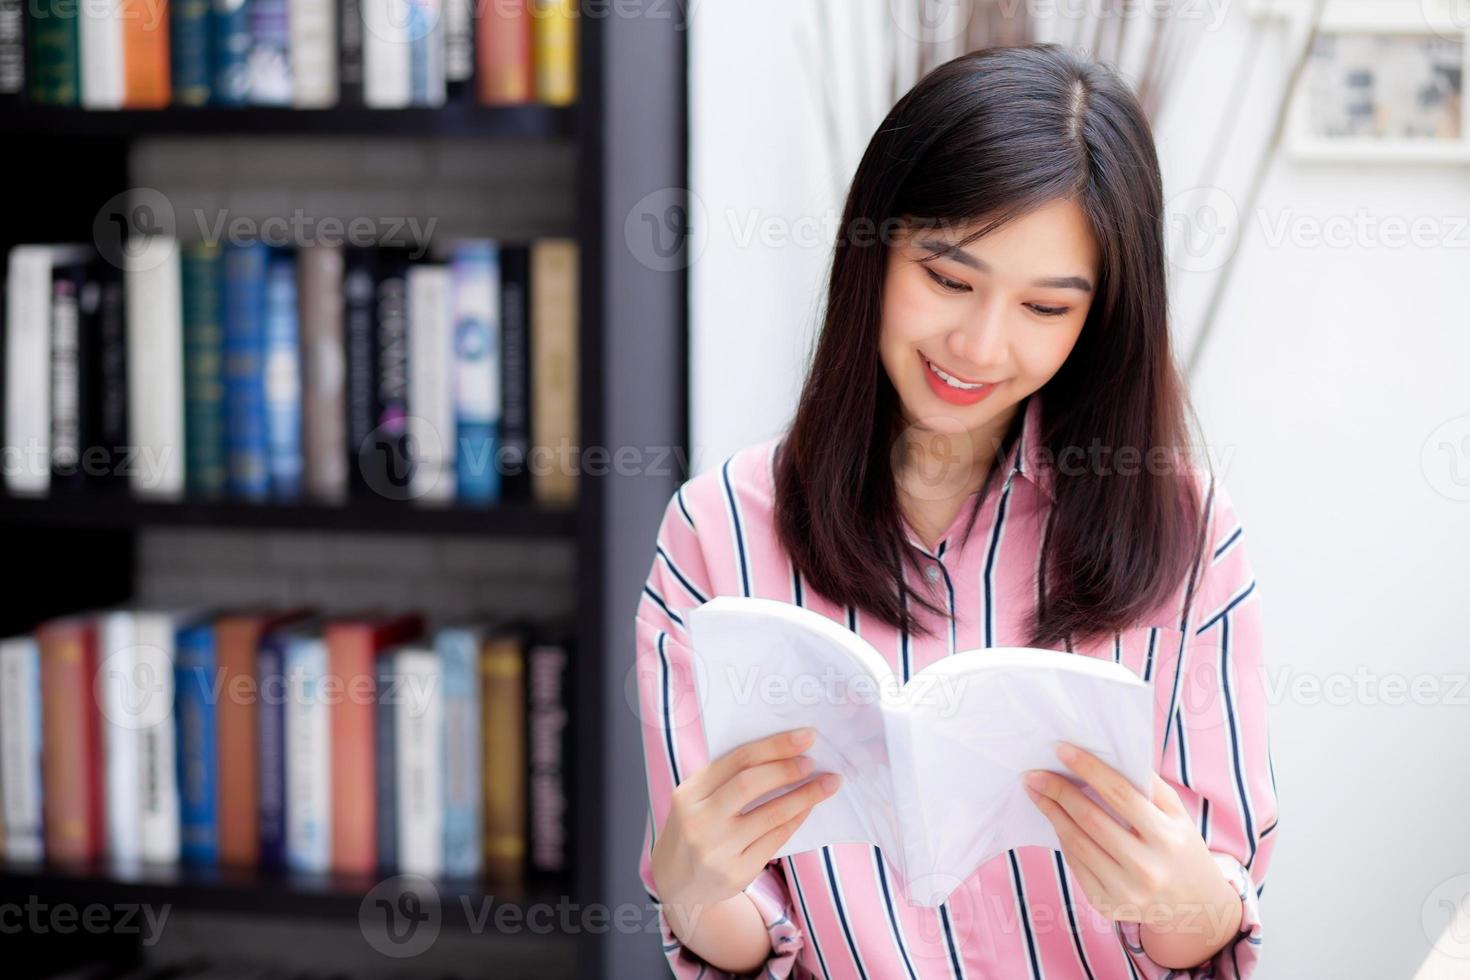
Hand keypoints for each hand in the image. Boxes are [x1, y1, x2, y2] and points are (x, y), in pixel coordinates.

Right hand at [651, 727, 841, 930]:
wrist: (676, 884)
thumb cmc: (693, 830)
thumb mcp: (696, 800)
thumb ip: (727, 778)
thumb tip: (782, 753)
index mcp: (689, 793)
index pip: (737, 760)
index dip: (775, 746)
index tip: (805, 737)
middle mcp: (700, 821)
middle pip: (750, 784)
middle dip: (788, 768)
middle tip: (813, 761)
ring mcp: (718, 850)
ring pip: (771, 814)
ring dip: (805, 796)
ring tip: (827, 784)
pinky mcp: (737, 873)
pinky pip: (776, 840)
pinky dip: (796, 820)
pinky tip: (808, 808)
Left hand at [1024, 742, 1242, 968]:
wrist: (1197, 906)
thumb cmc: (1181, 847)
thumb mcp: (1177, 814)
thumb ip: (1147, 785)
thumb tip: (1104, 755)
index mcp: (1167, 838)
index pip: (1120, 795)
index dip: (1088, 769)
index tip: (1061, 750)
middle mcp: (1147, 868)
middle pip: (1091, 819)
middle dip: (1057, 792)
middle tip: (1034, 774)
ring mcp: (1126, 891)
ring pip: (1077, 843)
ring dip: (1051, 813)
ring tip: (1036, 792)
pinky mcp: (1108, 905)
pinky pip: (1076, 865)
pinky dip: (1063, 839)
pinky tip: (1055, 820)